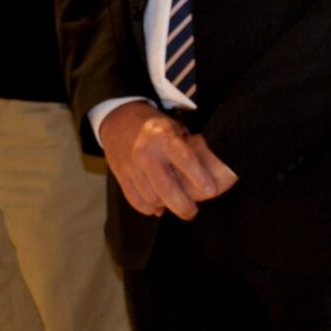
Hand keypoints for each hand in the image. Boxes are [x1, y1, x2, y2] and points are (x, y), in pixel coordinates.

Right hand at [100, 101, 236, 219]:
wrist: (119, 119)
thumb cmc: (157, 127)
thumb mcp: (176, 127)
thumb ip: (189, 148)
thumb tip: (211, 170)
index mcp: (163, 137)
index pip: (184, 160)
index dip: (199, 177)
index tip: (211, 191)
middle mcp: (146, 153)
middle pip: (166, 189)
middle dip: (183, 205)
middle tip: (193, 212)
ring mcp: (131, 166)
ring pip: (151, 198)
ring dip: (166, 206)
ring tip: (177, 206)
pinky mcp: (121, 176)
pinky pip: (136, 201)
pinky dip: (149, 208)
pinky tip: (159, 207)